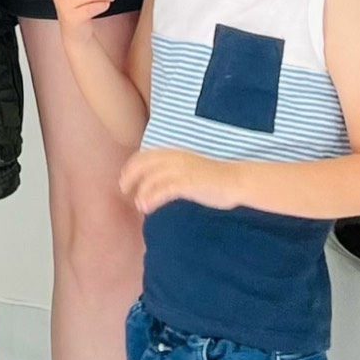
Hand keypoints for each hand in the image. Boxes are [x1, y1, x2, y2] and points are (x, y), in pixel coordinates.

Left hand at [119, 147, 235, 215]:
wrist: (235, 180)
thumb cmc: (212, 178)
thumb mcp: (188, 168)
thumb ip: (172, 171)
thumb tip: (155, 182)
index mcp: (174, 153)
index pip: (145, 155)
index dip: (131, 166)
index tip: (124, 178)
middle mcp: (175, 158)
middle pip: (144, 164)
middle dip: (130, 176)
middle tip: (124, 190)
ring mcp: (182, 170)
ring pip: (152, 178)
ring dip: (142, 192)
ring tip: (139, 205)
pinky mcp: (188, 183)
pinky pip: (164, 189)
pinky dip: (152, 198)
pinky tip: (147, 207)